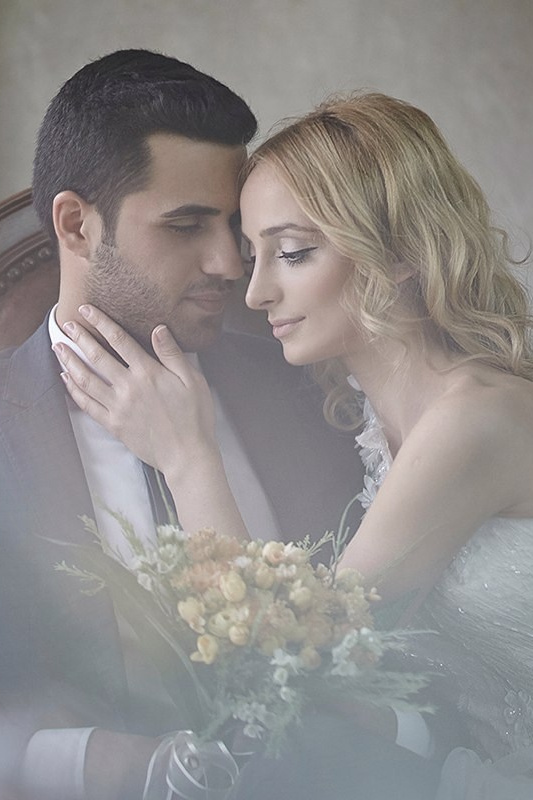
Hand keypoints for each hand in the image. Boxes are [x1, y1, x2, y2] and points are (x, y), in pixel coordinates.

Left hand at [54, 304, 217, 478]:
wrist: (187, 455)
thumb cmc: (194, 417)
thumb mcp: (192, 380)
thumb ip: (172, 353)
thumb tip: (158, 329)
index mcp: (148, 372)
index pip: (119, 340)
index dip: (101, 322)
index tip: (87, 310)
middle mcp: (128, 387)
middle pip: (97, 356)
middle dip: (79, 338)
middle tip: (66, 324)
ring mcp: (118, 407)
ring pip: (86, 379)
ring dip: (70, 361)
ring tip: (59, 348)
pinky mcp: (114, 424)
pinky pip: (87, 405)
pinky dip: (74, 390)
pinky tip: (67, 379)